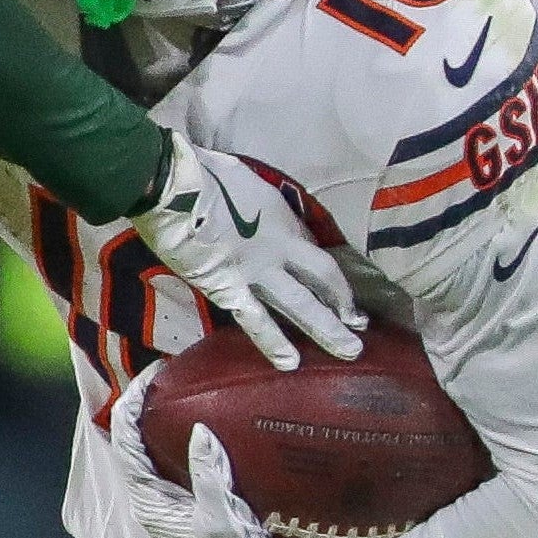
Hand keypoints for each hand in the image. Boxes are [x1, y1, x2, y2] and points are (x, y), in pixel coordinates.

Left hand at [112, 372, 276, 537]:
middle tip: (167, 371)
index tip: (151, 375)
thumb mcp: (220, 519)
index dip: (131, 405)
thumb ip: (208, 475)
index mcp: (147, 499)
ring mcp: (167, 496)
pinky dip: (177, 433)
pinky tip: (196, 414)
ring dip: (158, 416)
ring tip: (178, 383)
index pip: (125, 442)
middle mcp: (150, 495)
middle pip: (133, 440)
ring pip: (150, 447)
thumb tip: (200, 430)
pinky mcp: (185, 498)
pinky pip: (172, 457)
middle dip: (143, 404)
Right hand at [132, 133, 362, 371]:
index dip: (328, 273)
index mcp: (283, 216)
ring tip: (350, 351)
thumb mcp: (246, 182)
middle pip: (323, 278)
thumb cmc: (203, 174)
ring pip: (301, 304)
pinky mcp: (229, 288)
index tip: (336, 289)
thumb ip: (258, 205)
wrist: (174, 185)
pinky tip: (291, 363)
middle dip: (344, 303)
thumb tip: (254, 211)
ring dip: (327, 328)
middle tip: (362, 326)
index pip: (314, 250)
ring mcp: (258, 270)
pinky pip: (256, 319)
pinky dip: (274, 342)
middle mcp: (281, 246)